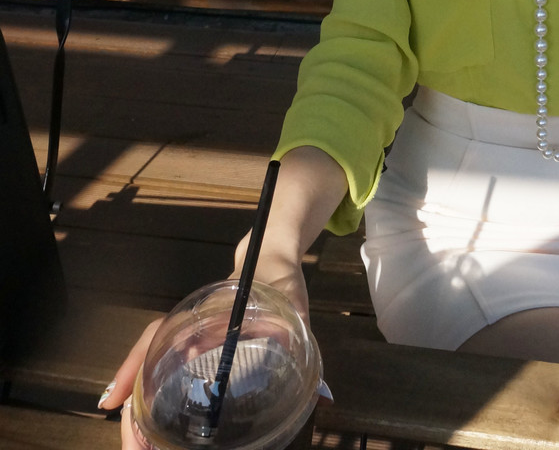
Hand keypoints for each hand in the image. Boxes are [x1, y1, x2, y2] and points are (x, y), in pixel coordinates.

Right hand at [99, 248, 308, 444]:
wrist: (272, 255)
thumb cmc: (277, 276)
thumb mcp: (291, 299)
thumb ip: (297, 330)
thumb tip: (319, 388)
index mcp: (202, 315)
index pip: (156, 336)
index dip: (134, 367)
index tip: (112, 402)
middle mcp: (189, 329)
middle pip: (147, 364)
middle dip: (133, 408)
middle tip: (131, 449)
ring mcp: (192, 341)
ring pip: (155, 376)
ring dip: (142, 413)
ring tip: (137, 449)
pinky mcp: (201, 353)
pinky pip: (170, 379)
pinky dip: (158, 407)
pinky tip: (154, 436)